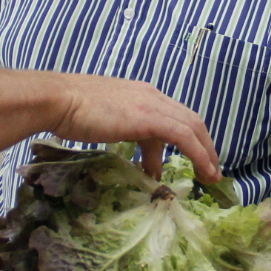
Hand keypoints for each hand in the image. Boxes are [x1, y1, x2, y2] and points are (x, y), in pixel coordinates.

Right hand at [49, 73, 220, 180]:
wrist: (59, 100)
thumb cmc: (72, 111)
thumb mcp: (106, 123)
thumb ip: (126, 135)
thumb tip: (138, 159)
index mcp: (143, 94)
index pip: (176, 115)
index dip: (191, 138)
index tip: (196, 159)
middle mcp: (152, 95)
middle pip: (191, 120)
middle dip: (205, 146)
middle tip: (210, 170)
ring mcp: (152, 104)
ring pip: (193, 127)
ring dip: (206, 153)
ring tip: (211, 176)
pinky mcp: (149, 117)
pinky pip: (183, 136)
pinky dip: (198, 153)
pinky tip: (203, 170)